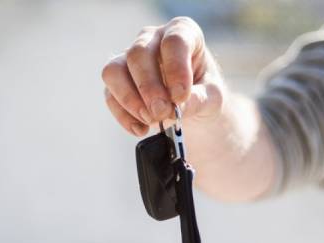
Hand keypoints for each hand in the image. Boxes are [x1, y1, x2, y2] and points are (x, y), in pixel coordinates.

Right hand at [102, 17, 276, 200]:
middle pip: (138, 54)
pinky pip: (109, 95)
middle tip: (163, 113)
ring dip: (130, 99)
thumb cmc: (205, 92)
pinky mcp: (117, 81)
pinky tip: (141, 129)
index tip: (181, 96)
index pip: (174, 41)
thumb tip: (175, 108)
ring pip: (114, 71)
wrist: (193, 107)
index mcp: (182, 32)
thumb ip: (199, 99)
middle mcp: (151, 39)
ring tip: (150, 120)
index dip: (176, 68)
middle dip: (149, 88)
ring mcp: (129, 58)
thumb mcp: (213, 97)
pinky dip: (123, 115)